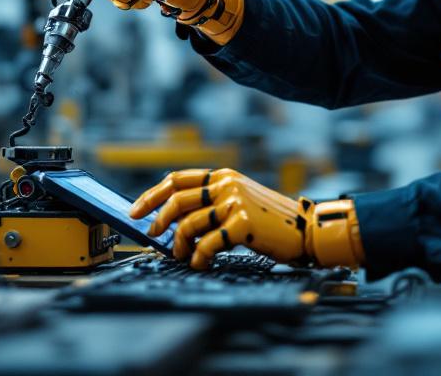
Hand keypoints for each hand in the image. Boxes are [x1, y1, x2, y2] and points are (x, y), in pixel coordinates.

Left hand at [129, 168, 364, 269]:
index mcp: (223, 176)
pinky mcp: (242, 223)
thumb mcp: (239, 201)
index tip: (135, 210)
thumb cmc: (271, 221)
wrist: (305, 231)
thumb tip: (171, 221)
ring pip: (188, 224)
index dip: (152, 195)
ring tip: (184, 256)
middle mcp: (226, 184)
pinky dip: (199, 258)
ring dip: (179, 245)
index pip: (177, 179)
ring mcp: (234, 202)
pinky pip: (207, 244)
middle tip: (154, 237)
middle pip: (177, 201)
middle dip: (158, 221)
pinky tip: (201, 264)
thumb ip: (211, 204)